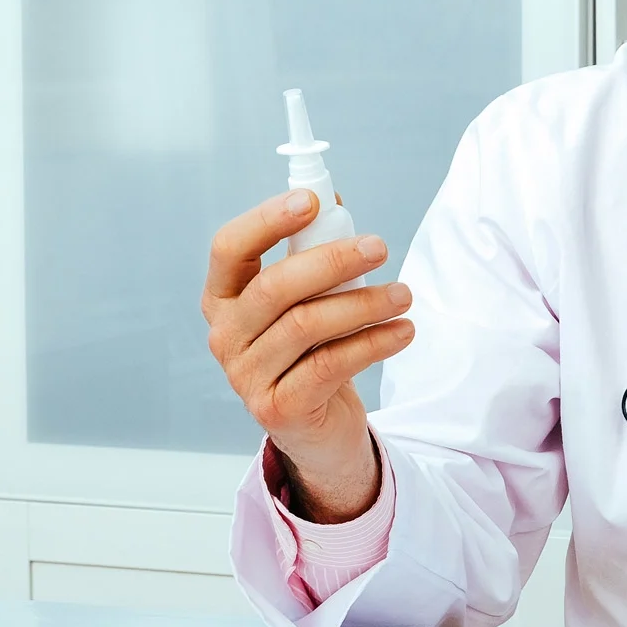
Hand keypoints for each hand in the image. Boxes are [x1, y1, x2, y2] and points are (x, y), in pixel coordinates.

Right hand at [201, 189, 414, 521]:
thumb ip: (312, 251)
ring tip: (404, 295)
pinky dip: (373, 342)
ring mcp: (246, 376)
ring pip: (306, 325)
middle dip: (331, 260)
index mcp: (223, 297)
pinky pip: (330, 364)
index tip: (312, 200)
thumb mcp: (307, 297)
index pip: (229, 248)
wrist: (318, 426)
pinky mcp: (279, 408)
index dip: (267, 220)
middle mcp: (224, 336)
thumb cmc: (311, 347)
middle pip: (274, 287)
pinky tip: (402, 331)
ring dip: (364, 302)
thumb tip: (333, 200)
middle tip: (380, 246)